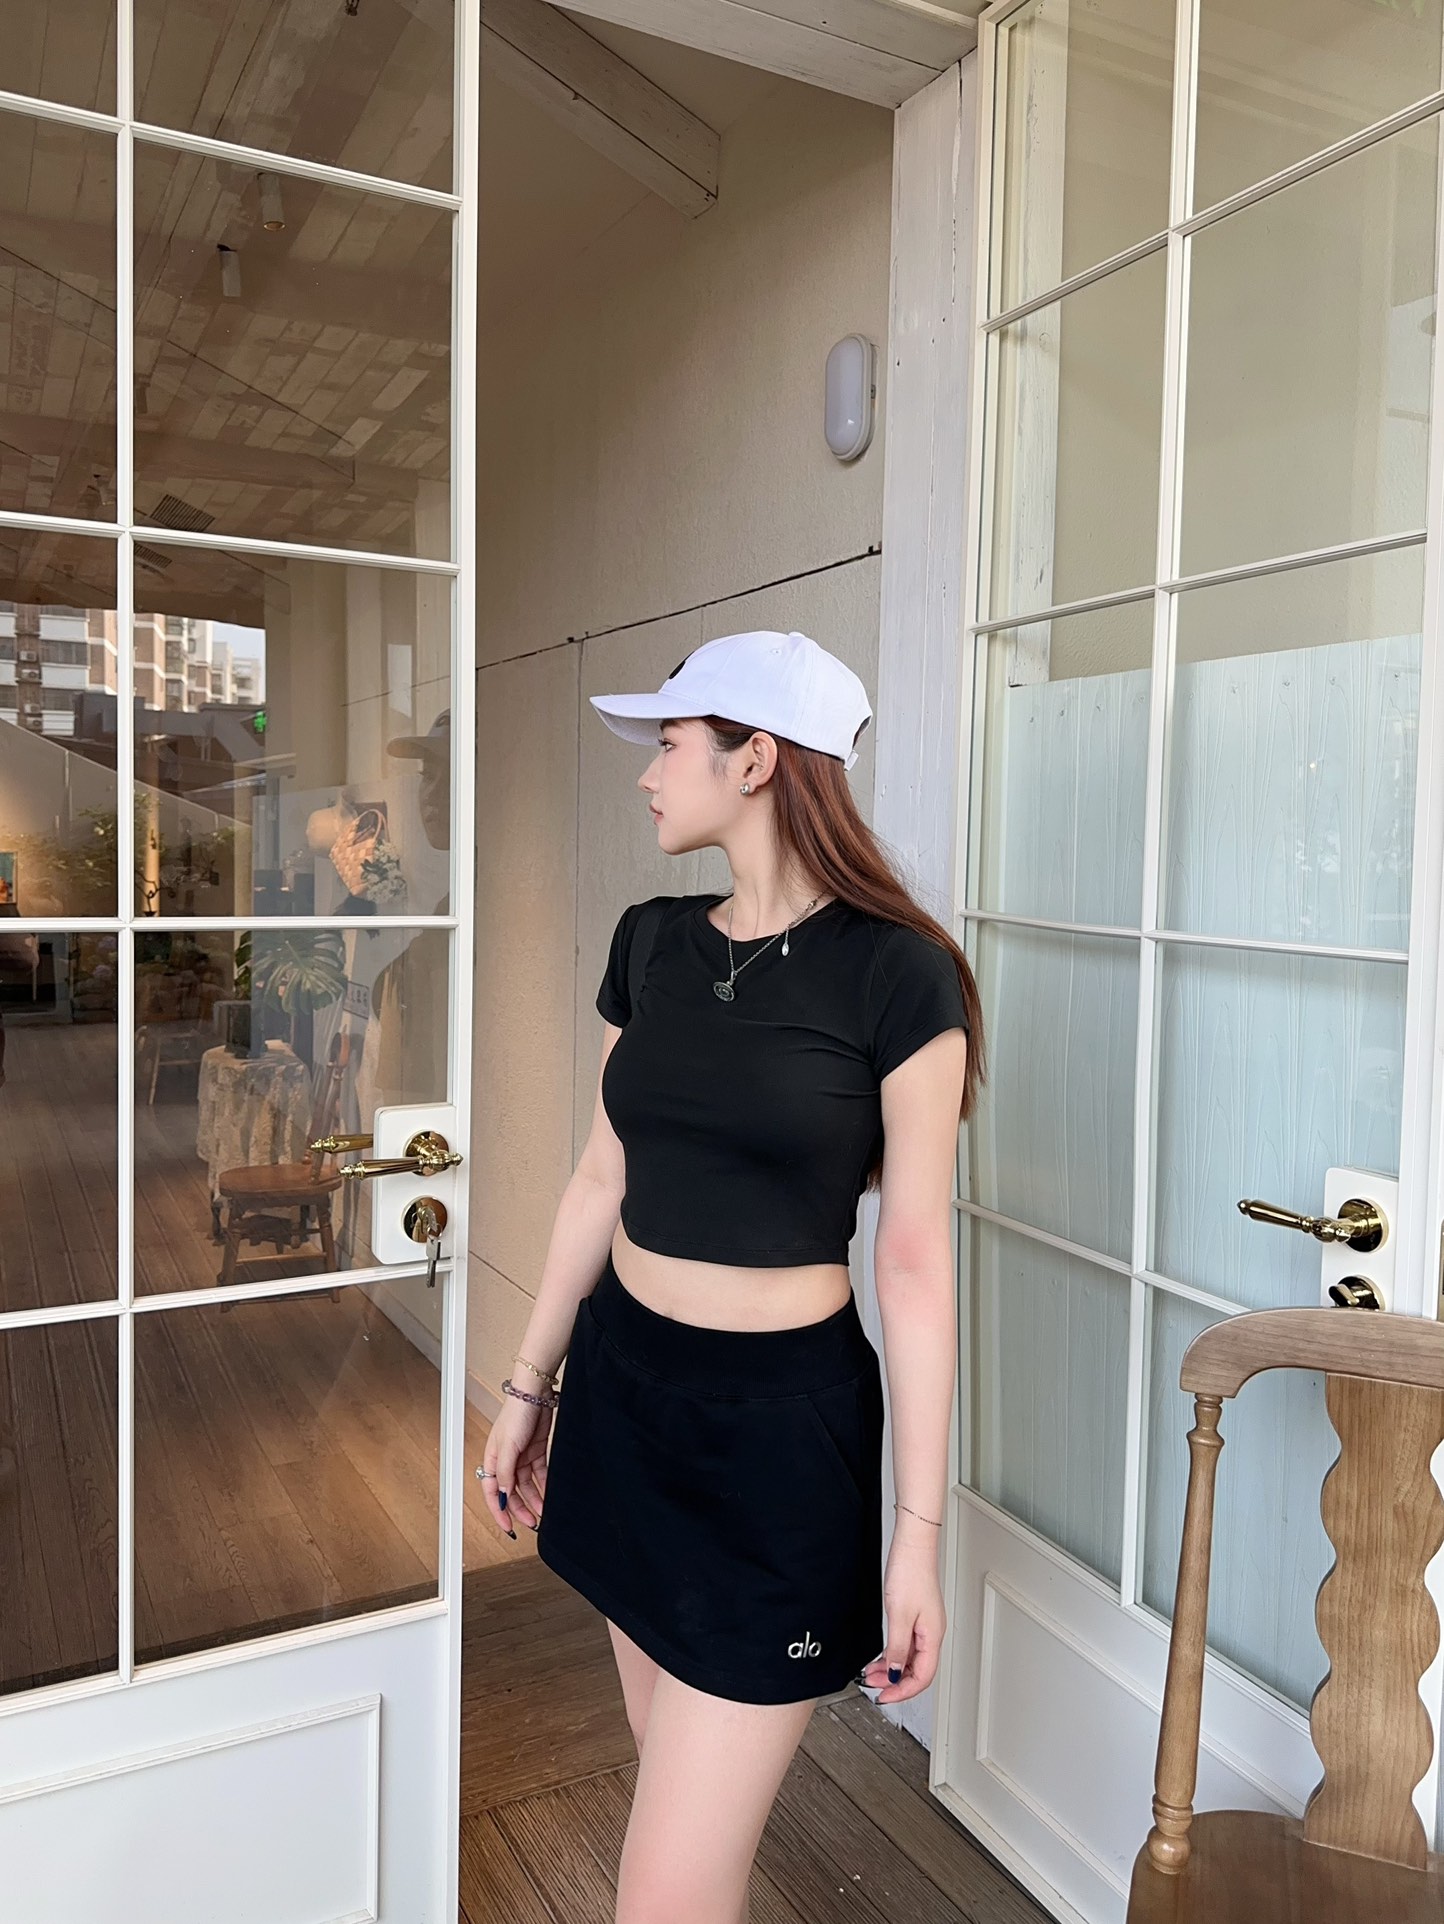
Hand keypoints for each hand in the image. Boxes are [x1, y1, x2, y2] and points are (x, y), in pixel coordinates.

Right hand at [478, 1392, 551, 1535]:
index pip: (492, 1492)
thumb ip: (504, 1472)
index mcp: (493, 1460)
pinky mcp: (536, 1451)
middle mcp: (506, 1461)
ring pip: (527, 1486)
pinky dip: (544, 1485)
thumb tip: (502, 1494)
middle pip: (511, 1492)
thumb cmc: (516, 1414)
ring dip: (534, 1499)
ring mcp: (522, 1457)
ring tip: (543, 1512)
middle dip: (520, 1509)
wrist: (535, 1394)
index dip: (499, 1510)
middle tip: (532, 1522)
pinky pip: (539, 1474)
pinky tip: (549, 1494)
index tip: (508, 1526)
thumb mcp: (508, 1447)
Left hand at [860, 1517, 945, 1703]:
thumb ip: (897, 1648)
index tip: (885, 1697)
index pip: (923, 1677)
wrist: (912, 1547)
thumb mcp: (899, 1616)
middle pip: (917, 1671)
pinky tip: (880, 1658)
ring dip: (892, 1669)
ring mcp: (924, 1626)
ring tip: (872, 1674)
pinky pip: (906, 1645)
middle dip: (895, 1682)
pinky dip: (893, 1655)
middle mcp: (931, 1634)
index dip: (903, 1691)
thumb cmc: (911, 1573)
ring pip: (910, 1659)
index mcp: (933, 1636)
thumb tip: (895, 1672)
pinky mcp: (916, 1617)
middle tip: (873, 1687)